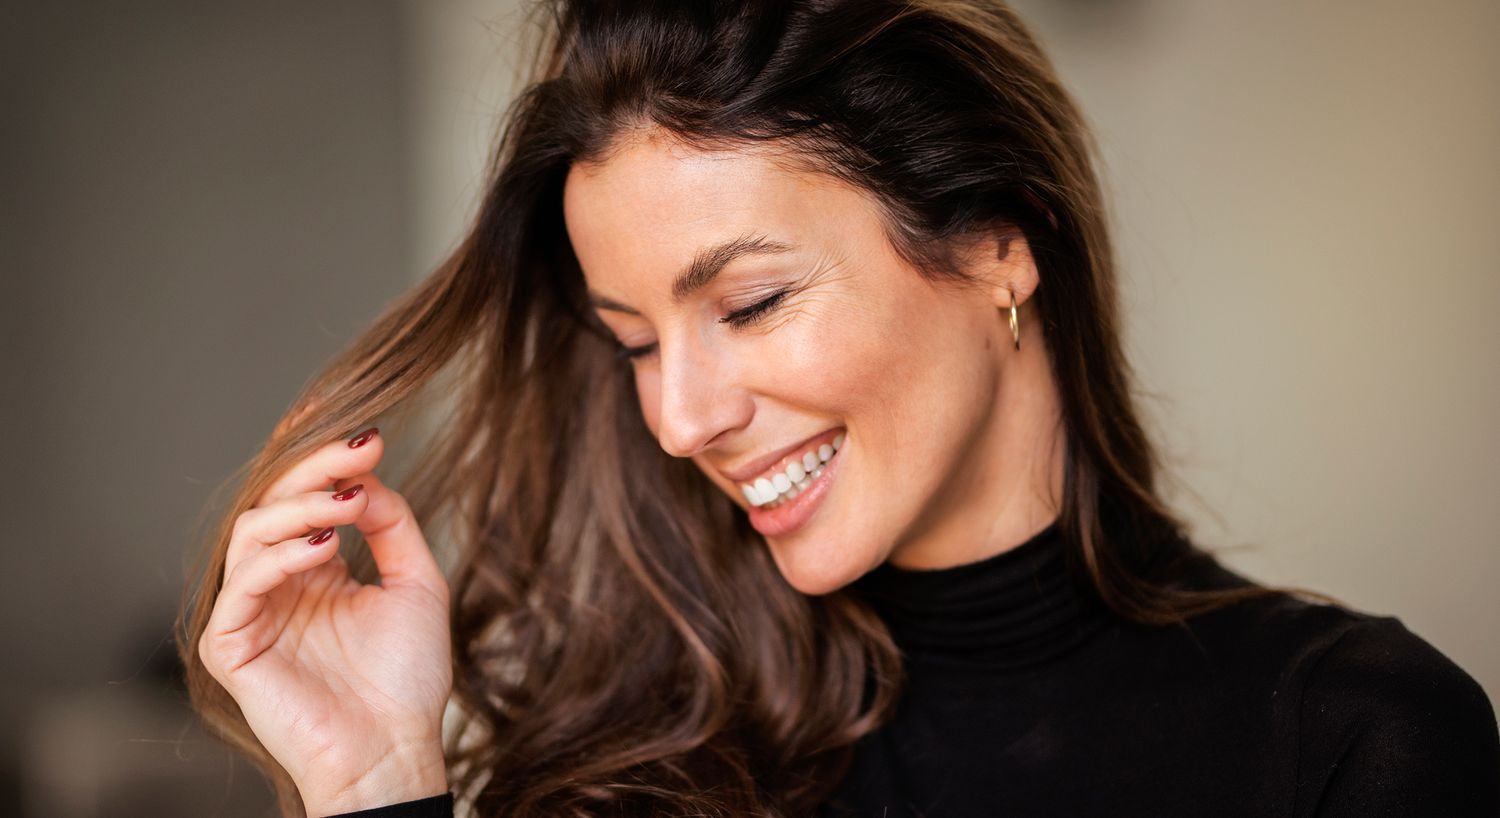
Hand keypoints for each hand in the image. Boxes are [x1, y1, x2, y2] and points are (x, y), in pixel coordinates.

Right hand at [198, 427, 452, 814]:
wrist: (395, 748)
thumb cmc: (407, 680)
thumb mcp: (417, 583)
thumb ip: (393, 524)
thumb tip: (367, 476)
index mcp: (314, 568)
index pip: (304, 497)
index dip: (319, 456)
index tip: (362, 426)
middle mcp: (278, 583)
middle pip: (276, 502)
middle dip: (318, 468)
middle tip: (362, 448)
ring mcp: (251, 612)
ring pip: (252, 532)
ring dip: (301, 507)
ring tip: (349, 499)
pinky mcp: (231, 645)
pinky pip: (242, 585)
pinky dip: (280, 556)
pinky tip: (323, 547)